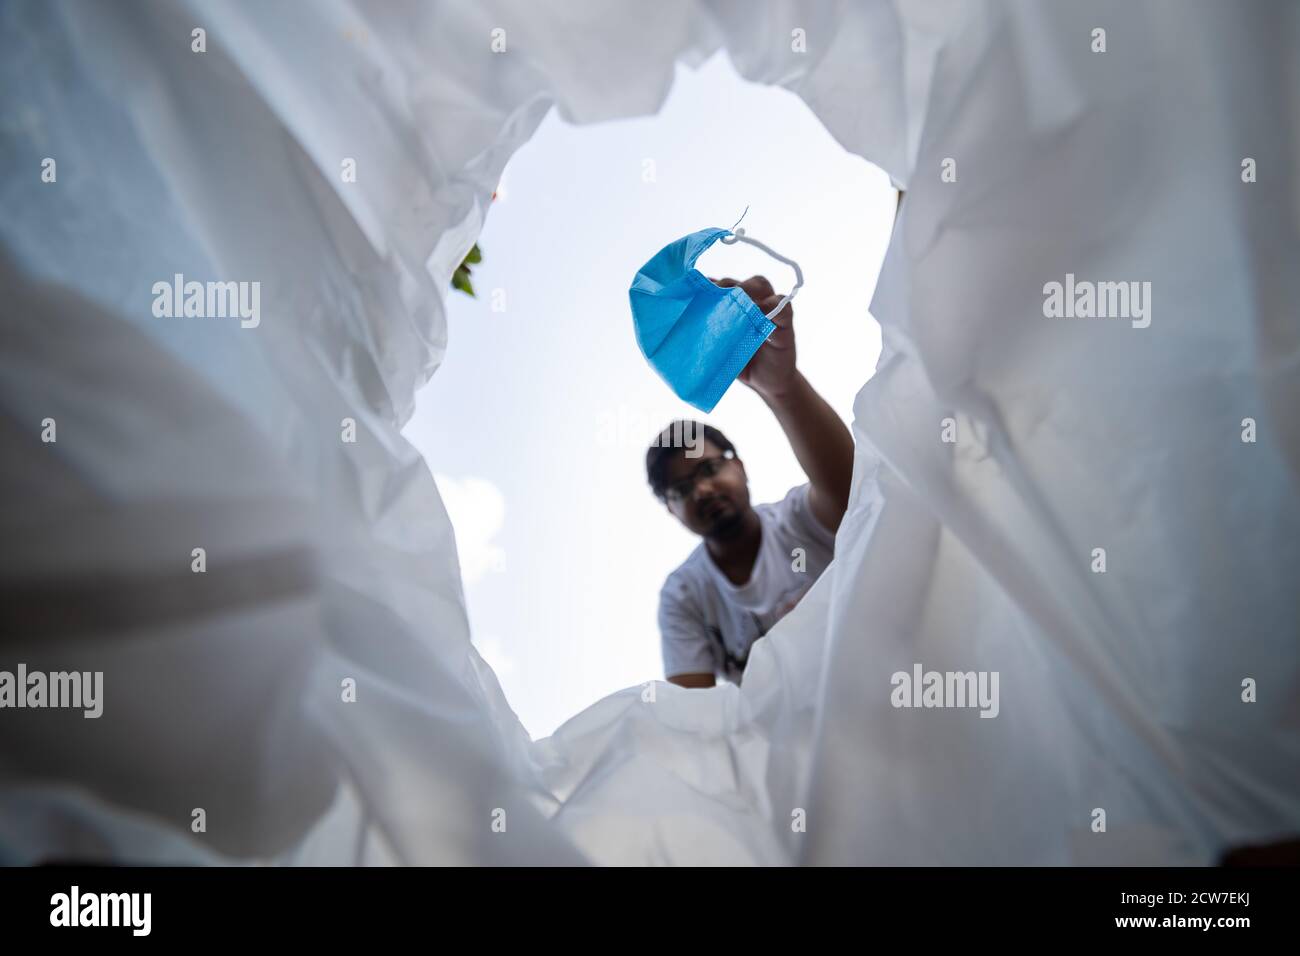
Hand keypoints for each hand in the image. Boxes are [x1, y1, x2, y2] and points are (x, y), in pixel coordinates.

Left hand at [708, 274, 795, 399]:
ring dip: (747, 290)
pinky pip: (784, 306)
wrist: (764, 385)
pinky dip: (775, 305)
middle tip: (715, 298)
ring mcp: (769, 310)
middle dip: (725, 287)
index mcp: (732, 306)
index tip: (697, 293)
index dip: (709, 285)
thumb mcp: (718, 349)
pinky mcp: (785, 323)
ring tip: (737, 304)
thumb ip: (705, 333)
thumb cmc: (739, 364)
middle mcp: (750, 302)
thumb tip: (679, 322)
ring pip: (760, 285)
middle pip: (738, 282)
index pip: (720, 285)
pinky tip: (764, 311)